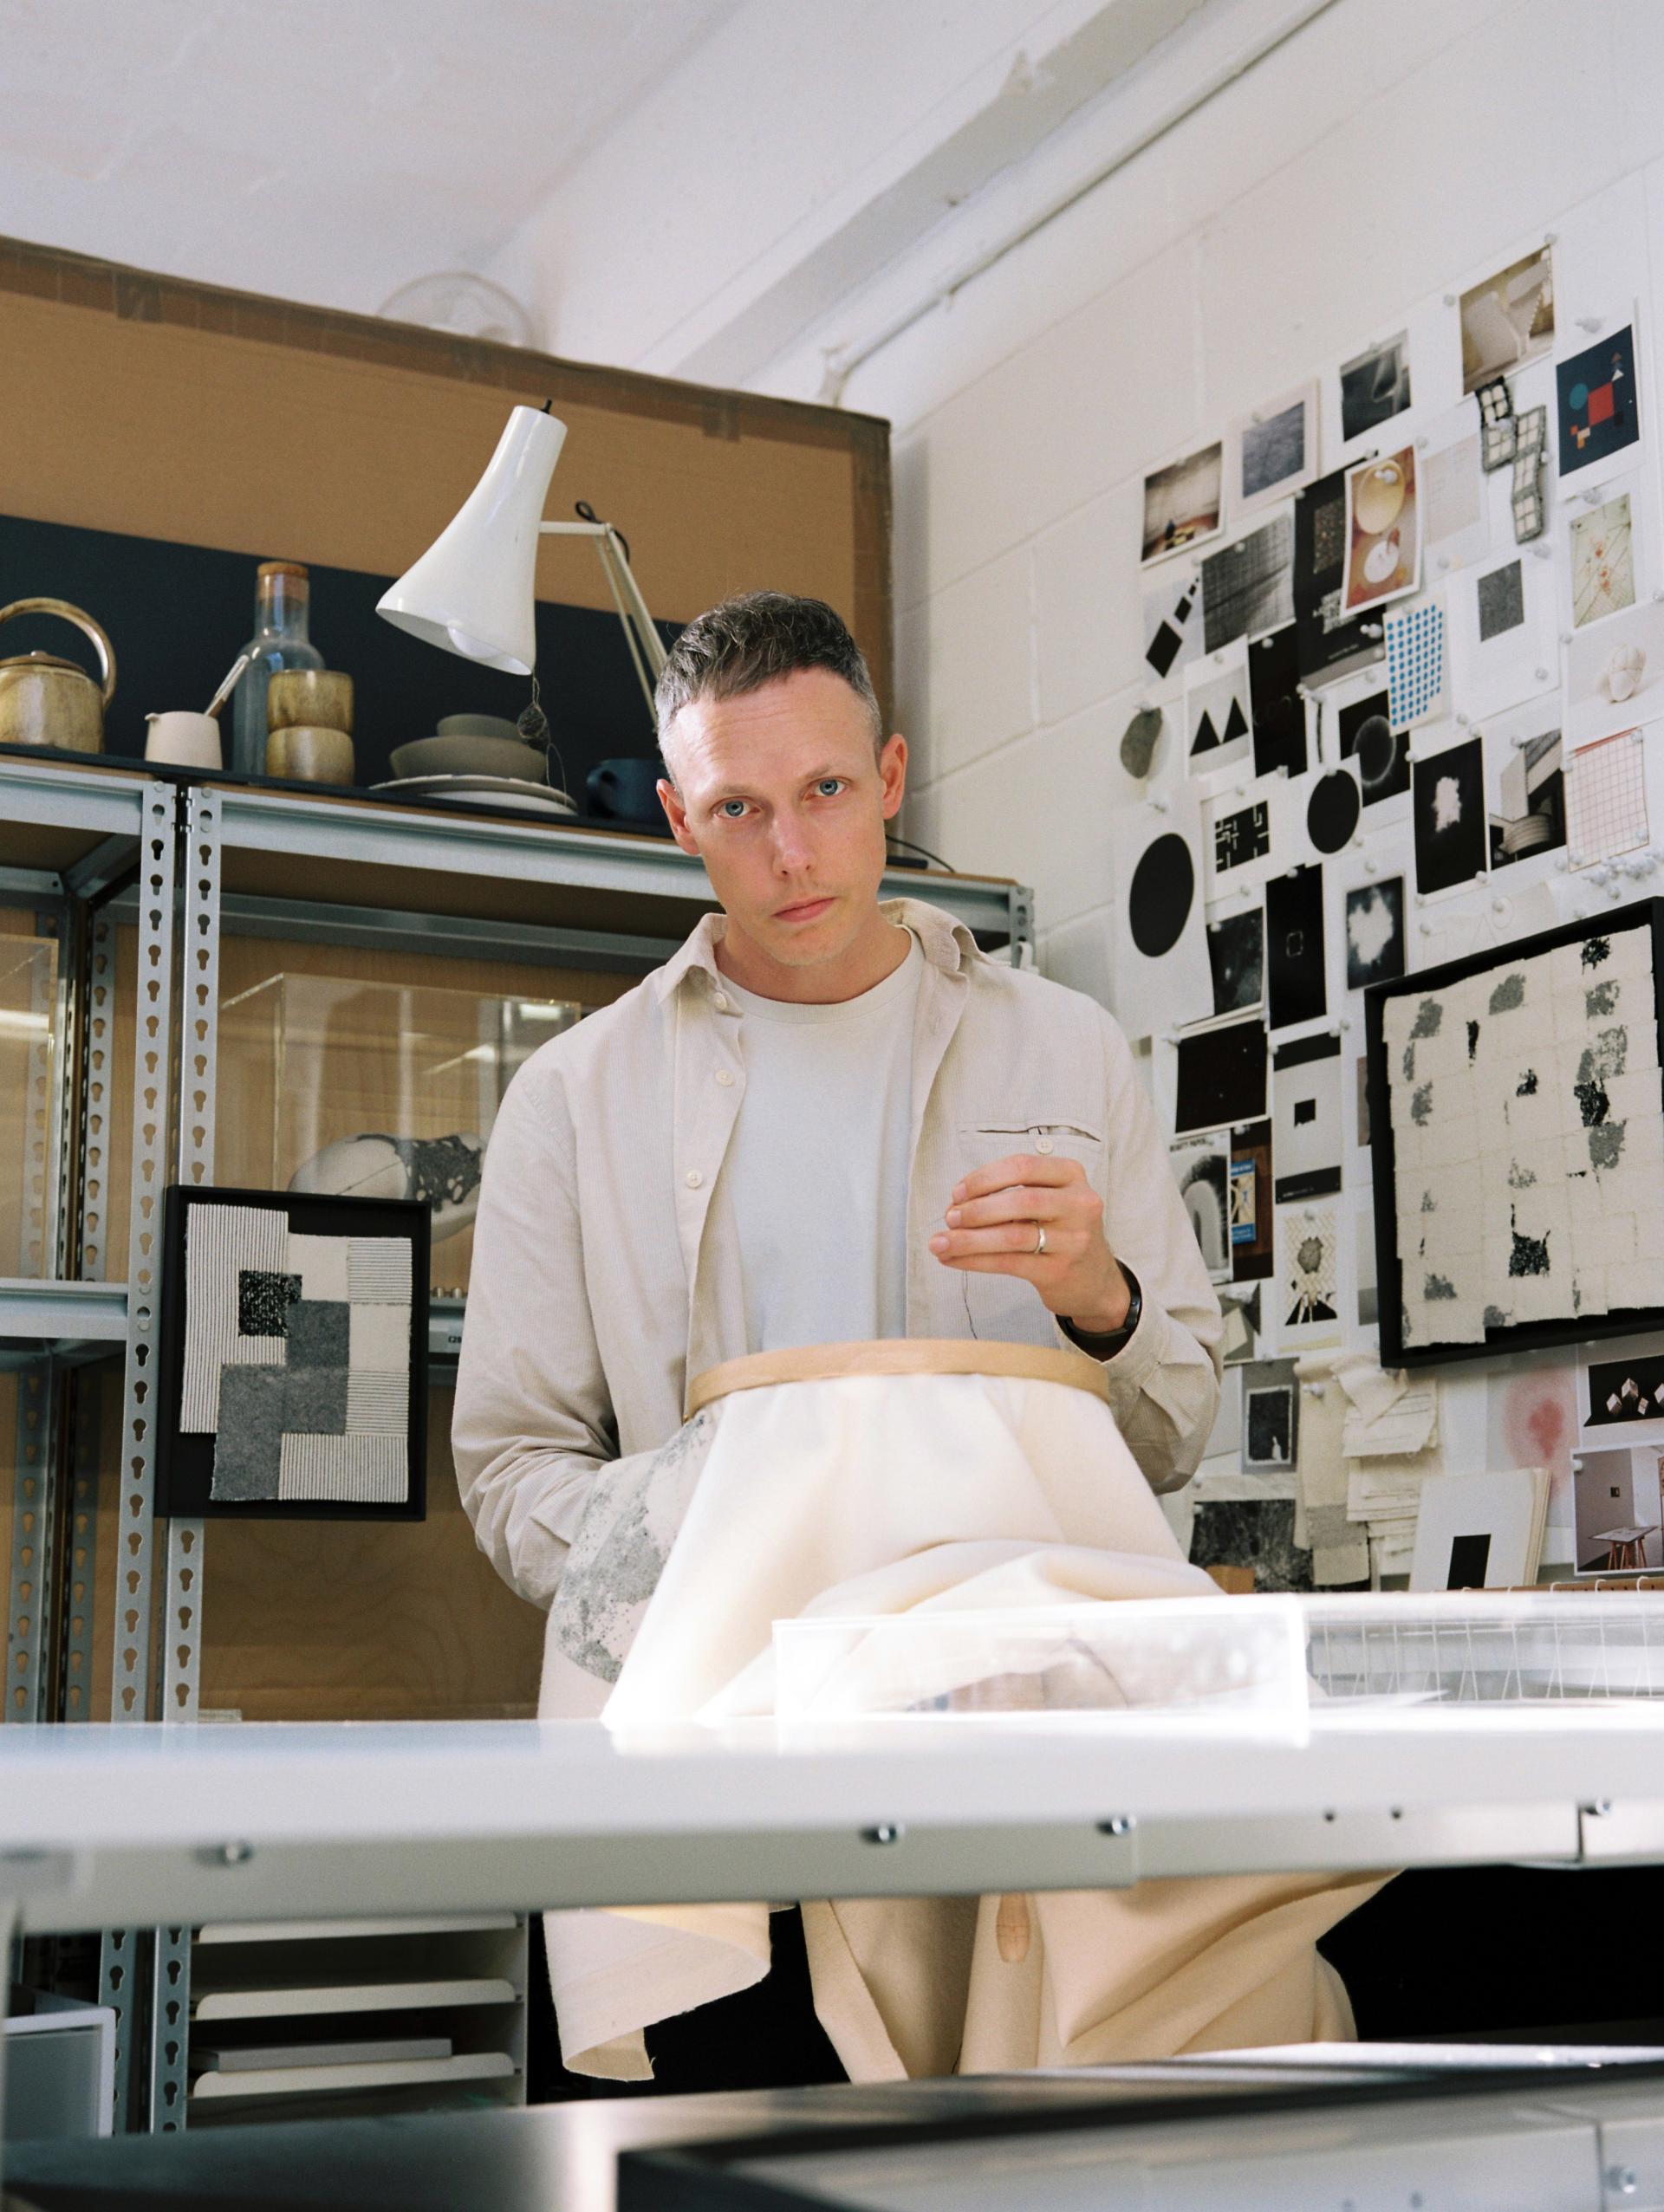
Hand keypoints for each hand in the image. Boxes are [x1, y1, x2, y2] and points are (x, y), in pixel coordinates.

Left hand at [928, 1153, 1131, 1332]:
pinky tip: (953, 1259)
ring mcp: (1073, 1240)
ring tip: (940, 1242)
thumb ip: (1011, 1195)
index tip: (958, 1192)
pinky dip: (974, 1260)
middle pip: (1018, 1200)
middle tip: (949, 1218)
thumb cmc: (1061, 1233)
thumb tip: (955, 1205)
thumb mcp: (1050, 1200)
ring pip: (1011, 1235)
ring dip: (968, 1239)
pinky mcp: (1059, 1271)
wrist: (1095, 1281)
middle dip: (976, 1209)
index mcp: (1071, 1176)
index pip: (1022, 1166)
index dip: (984, 1177)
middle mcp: (1079, 1204)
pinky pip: (1008, 1263)